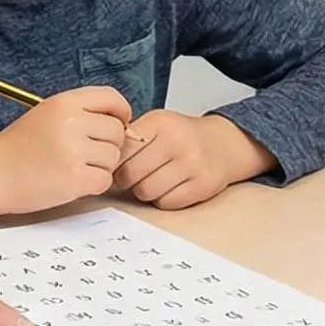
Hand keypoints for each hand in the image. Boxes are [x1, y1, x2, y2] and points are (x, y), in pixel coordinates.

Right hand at [0, 85, 130, 218]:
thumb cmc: (17, 147)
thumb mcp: (46, 114)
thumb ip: (80, 113)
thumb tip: (121, 124)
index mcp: (64, 102)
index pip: (112, 98)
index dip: (121, 112)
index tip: (118, 124)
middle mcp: (71, 122)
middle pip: (117, 131)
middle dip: (107, 146)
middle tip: (85, 155)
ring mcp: (73, 150)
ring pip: (113, 157)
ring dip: (100, 167)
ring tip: (74, 168)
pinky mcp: (74, 177)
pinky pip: (104, 180)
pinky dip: (93, 185)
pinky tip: (73, 182)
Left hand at [115, 111, 272, 209]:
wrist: (225, 143)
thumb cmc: (183, 136)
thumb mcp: (157, 124)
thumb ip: (132, 138)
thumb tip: (100, 160)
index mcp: (160, 123)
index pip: (121, 150)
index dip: (115, 162)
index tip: (119, 164)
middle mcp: (176, 141)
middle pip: (130, 174)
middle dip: (127, 179)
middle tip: (134, 176)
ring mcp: (191, 164)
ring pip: (146, 191)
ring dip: (144, 190)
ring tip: (153, 180)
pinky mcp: (202, 186)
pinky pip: (166, 203)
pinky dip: (163, 199)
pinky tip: (169, 187)